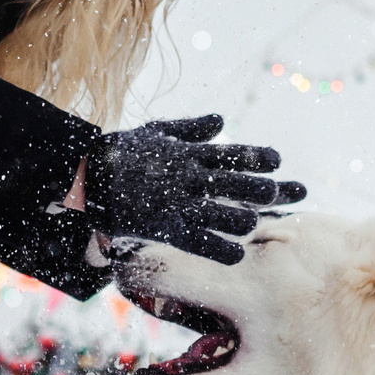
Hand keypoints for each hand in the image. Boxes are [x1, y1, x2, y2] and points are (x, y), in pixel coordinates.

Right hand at [86, 115, 305, 263]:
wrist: (88, 176)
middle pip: (233, 183)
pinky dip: (219, 249)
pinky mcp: (165, 226)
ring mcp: (177, 203)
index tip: (278, 160)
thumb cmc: (123, 152)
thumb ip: (191, 129)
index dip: (256, 157)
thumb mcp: (158, 133)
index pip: (230, 154)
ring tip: (260, 221)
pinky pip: (197, 241)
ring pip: (220, 212)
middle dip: (261, 187)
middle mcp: (188, 178)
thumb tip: (220, 119)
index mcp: (188, 154)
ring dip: (243, 217)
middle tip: (286, 192)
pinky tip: (238, 254)